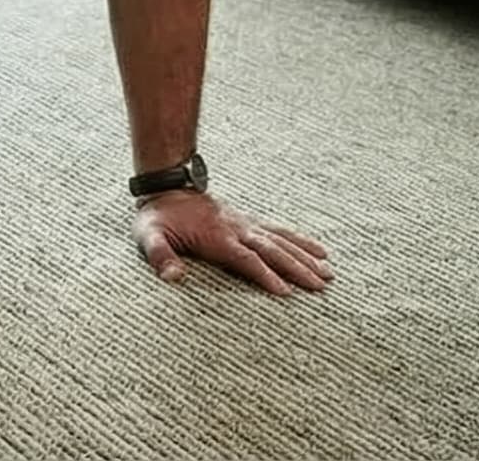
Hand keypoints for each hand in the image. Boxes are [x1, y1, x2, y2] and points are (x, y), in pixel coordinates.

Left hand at [134, 190, 333, 295]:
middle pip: (272, 250)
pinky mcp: (249, 222)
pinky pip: (279, 231)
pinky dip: (300, 240)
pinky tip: (318, 250)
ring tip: (328, 272)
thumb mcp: (149, 235)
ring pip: (281, 240)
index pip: (246, 259)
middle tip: (320, 286)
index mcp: (216, 237)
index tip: (286, 292)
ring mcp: (245, 224)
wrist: (167, 186)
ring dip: (305, 256)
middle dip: (297, 268)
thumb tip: (172, 277)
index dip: (265, 274)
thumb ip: (160, 255)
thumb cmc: (158, 217)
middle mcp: (237, 230)